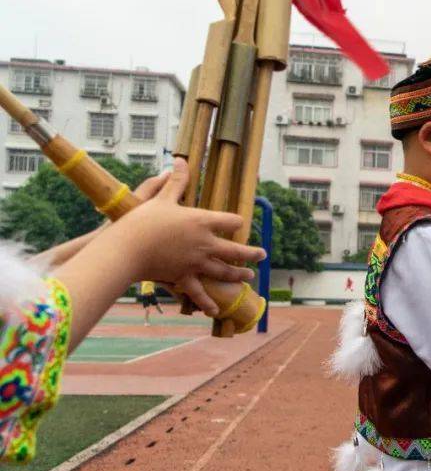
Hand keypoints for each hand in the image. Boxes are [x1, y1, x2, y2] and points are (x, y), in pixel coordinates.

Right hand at [107, 160, 264, 314]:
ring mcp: (197, 263)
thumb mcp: (161, 197)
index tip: (239, 224)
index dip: (236, 222)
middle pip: (236, 250)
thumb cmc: (143, 220)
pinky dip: (208, 302)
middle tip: (262, 254)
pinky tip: (217, 310)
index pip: (231, 221)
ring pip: (225, 271)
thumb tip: (180, 160)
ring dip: (239, 275)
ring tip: (249, 277)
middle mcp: (206, 243)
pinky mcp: (184, 278)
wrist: (127, 247)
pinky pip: (199, 293)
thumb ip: (175, 181)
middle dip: (251, 253)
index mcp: (203, 221)